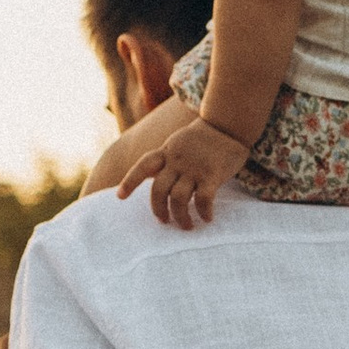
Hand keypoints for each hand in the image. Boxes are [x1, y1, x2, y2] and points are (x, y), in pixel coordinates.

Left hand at [117, 106, 251, 229]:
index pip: (143, 166)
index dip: (130, 181)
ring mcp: (194, 168)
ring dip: (181, 217)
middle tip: (164, 221)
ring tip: (187, 225)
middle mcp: (177, 161)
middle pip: (159, 190)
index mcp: (166, 152)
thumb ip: (167, 160)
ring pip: (179, 199)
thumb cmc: (202, 138)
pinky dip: (203, 212)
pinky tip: (206, 218)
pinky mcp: (212, 174)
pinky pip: (204, 199)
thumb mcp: (177, 143)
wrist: (228, 123)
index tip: (120, 197)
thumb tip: (158, 184)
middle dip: (158, 209)